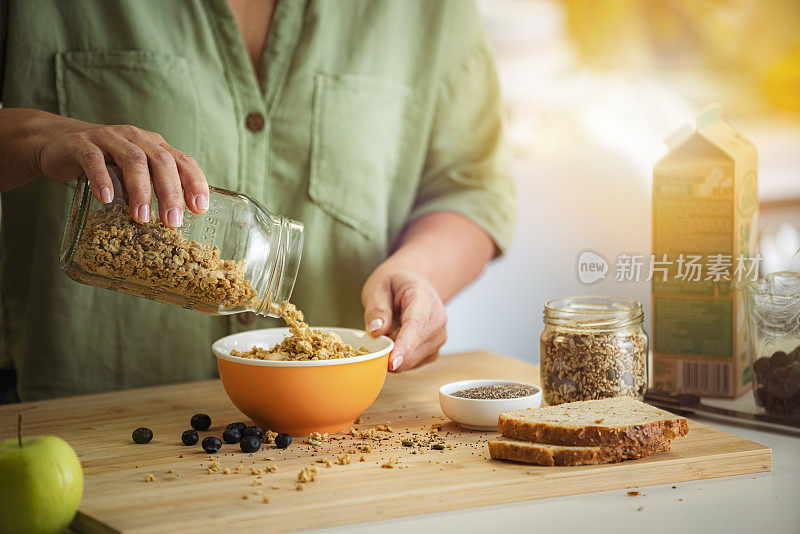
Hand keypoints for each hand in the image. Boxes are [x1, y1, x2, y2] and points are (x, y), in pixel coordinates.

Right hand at [35, 115, 207, 226]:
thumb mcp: (134, 173)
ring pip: (133, 160)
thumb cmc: (105, 163)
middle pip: (161, 161)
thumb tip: (175, 220)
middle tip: (172, 222)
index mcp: (154, 144)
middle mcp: (136, 137)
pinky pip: (94, 160)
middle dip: (170, 193)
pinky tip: (106, 199)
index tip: (200, 208)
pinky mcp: (81, 144)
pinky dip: (102, 179)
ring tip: (142, 217)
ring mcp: (108, 138)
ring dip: (140, 190)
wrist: (58, 143)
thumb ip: (153, 187)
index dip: (194, 182)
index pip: (182, 160)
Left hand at [361, 261, 447, 371]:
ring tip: (390, 329)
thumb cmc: (395, 285)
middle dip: (388, 350)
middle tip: (376, 331)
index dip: (404, 346)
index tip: (393, 362)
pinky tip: (396, 338)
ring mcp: (439, 337)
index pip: (416, 326)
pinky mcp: (434, 351)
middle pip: (413, 348)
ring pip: (411, 361)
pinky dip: (398, 358)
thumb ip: (377, 309)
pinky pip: (411, 364)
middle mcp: (438, 320)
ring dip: (393, 353)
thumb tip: (376, 331)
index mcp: (424, 298)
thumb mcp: (378, 287)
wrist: (412, 285)